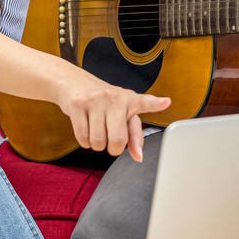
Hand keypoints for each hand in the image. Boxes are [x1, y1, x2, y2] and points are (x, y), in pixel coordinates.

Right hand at [52, 66, 170, 160]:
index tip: (166, 102)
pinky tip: (86, 131)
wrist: (72, 82)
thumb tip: (138, 156)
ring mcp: (95, 100)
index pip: (144, 102)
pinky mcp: (77, 104)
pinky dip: (85, 142)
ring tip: (96, 133)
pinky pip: (83, 136)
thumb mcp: (120, 113)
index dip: (156, 103)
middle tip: (111, 143)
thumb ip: (133, 135)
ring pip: (98, 141)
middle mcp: (114, 98)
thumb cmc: (101, 101)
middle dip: (113, 149)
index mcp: (129, 99)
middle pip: (118, 139)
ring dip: (96, 145)